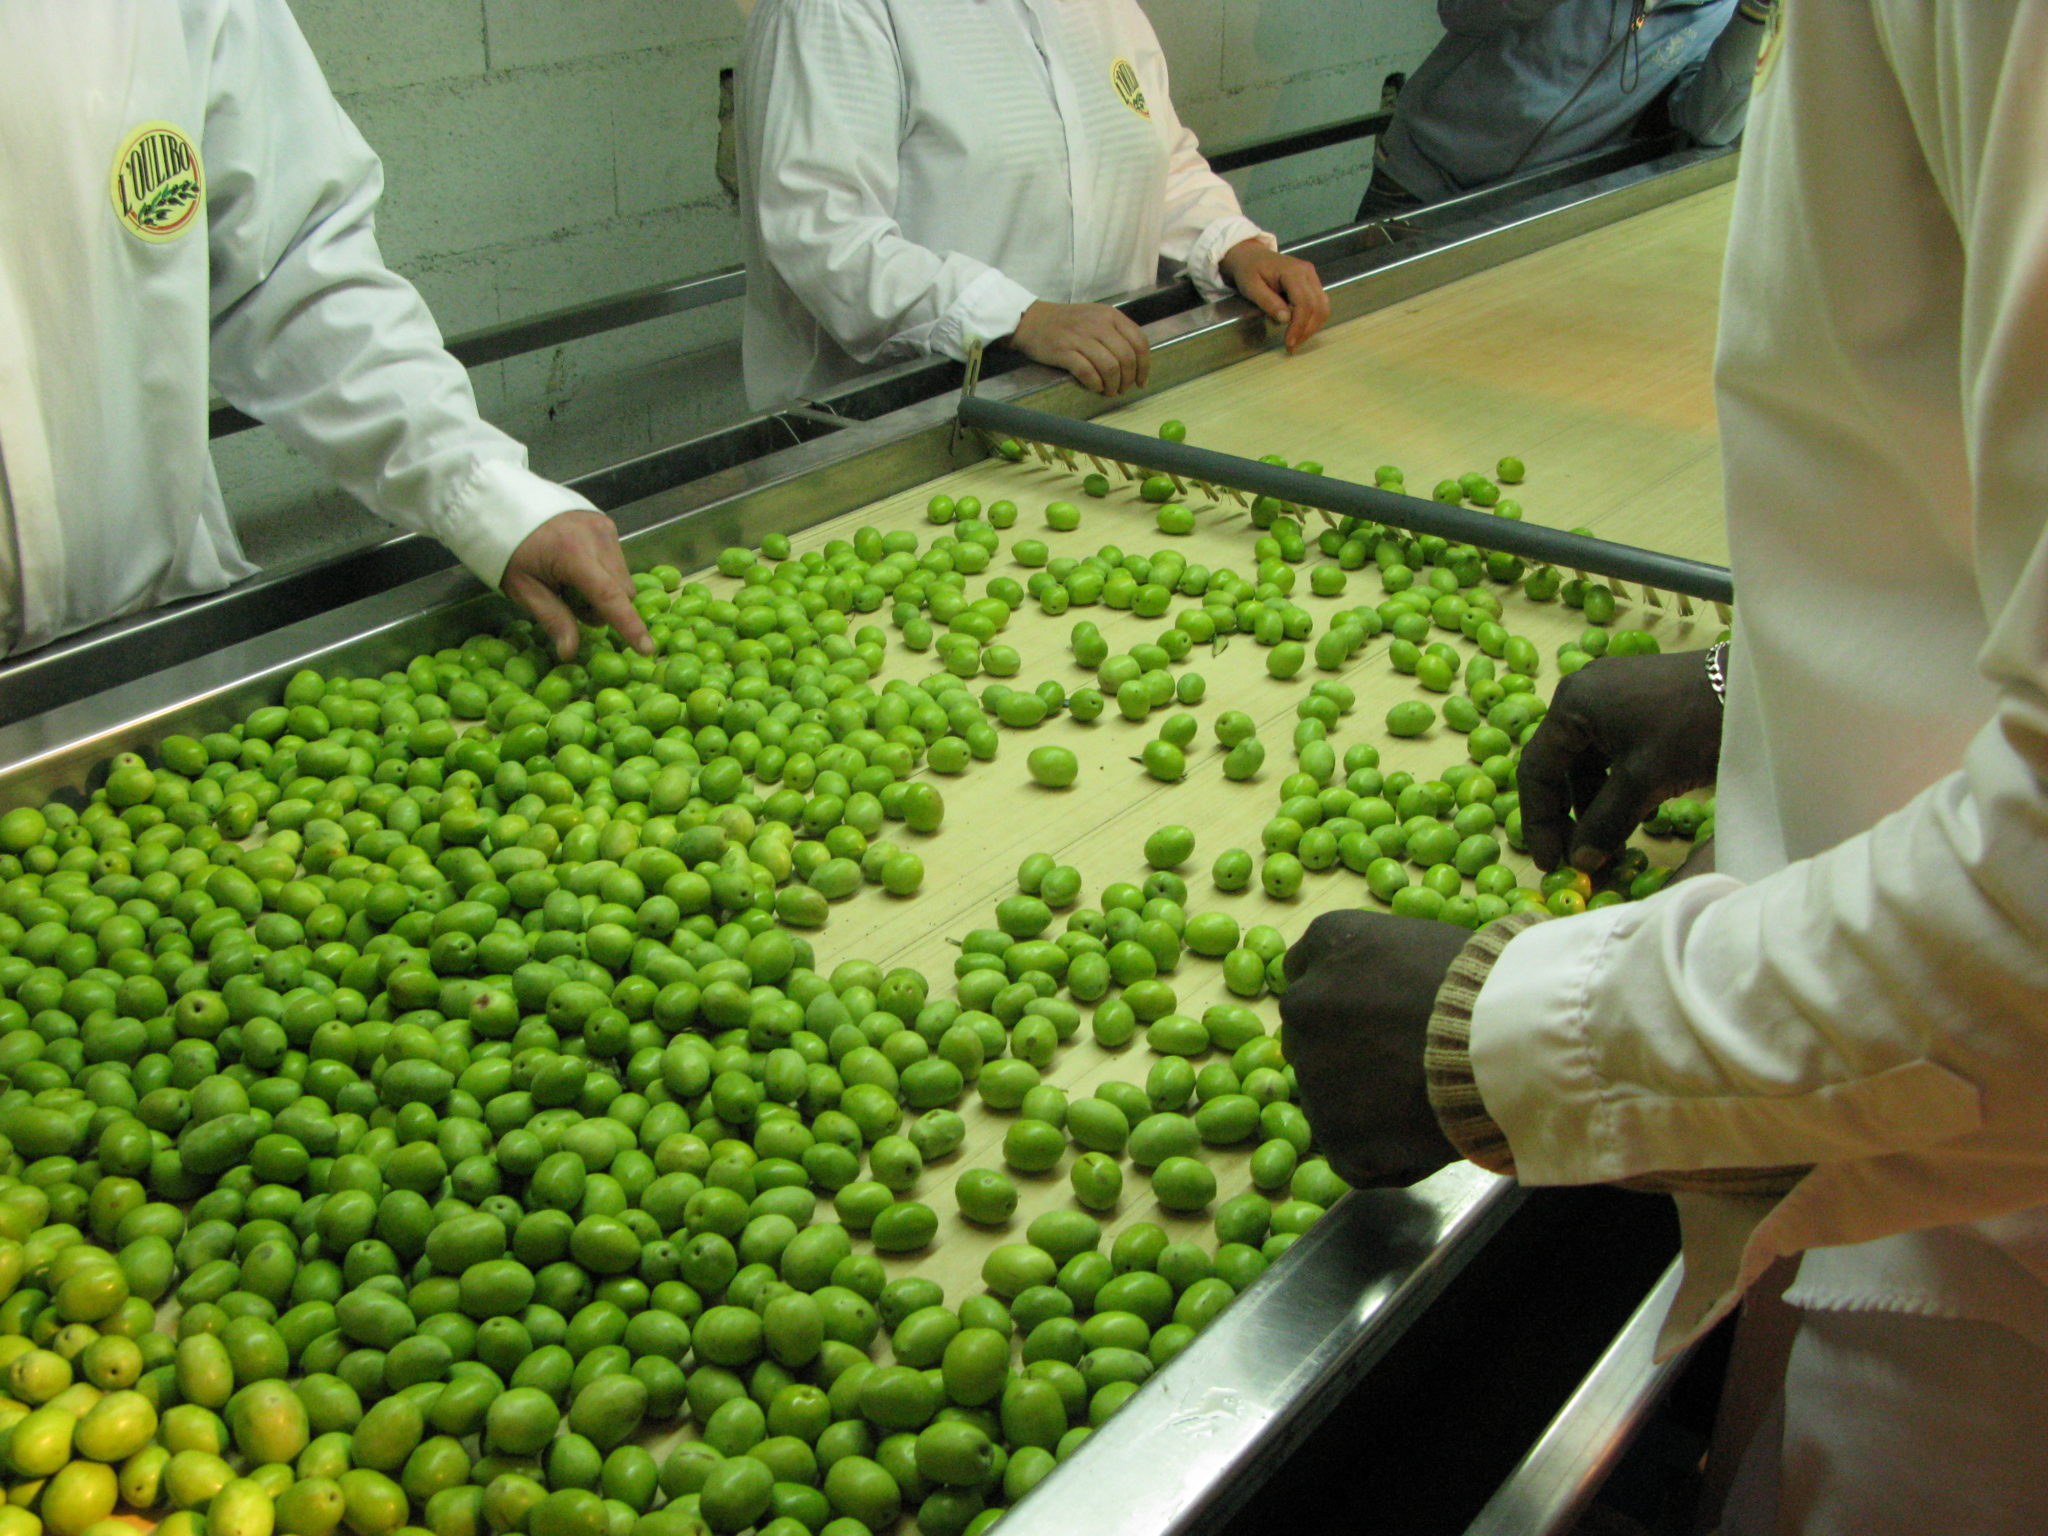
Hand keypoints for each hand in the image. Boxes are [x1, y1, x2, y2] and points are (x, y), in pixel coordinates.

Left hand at [501, 508, 653, 661]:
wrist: (505, 506)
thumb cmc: (509, 551)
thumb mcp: (523, 590)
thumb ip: (553, 619)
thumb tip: (571, 652)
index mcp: (572, 554)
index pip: (609, 596)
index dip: (629, 626)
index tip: (647, 649)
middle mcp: (596, 537)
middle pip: (622, 591)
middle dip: (605, 608)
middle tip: (572, 604)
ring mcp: (604, 527)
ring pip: (623, 577)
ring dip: (606, 591)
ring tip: (573, 583)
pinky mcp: (606, 523)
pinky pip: (617, 561)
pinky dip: (604, 573)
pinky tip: (578, 567)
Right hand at [1008, 301, 1149, 395]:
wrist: (1031, 320)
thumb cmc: (1066, 323)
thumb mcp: (1095, 318)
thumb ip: (1115, 334)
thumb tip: (1135, 363)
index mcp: (1110, 316)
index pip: (1139, 342)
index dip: (1144, 366)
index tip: (1141, 381)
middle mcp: (1098, 324)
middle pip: (1126, 357)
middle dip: (1128, 379)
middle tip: (1122, 389)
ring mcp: (1080, 337)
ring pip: (1110, 367)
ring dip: (1113, 385)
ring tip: (1109, 391)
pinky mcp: (1064, 350)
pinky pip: (1088, 372)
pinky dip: (1095, 384)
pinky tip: (1094, 387)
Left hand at [1219, 240, 1330, 352]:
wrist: (1251, 256)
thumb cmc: (1249, 271)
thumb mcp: (1251, 287)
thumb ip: (1268, 302)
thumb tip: (1285, 319)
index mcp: (1293, 271)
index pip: (1304, 303)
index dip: (1298, 326)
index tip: (1289, 343)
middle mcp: (1307, 272)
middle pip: (1317, 306)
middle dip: (1307, 330)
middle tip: (1292, 346)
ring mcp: (1312, 276)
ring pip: (1323, 306)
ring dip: (1312, 327)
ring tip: (1296, 340)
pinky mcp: (1312, 282)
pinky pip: (1319, 303)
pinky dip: (1313, 319)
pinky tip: (1300, 329)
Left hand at [1280, 910, 1470, 1188]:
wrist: (1515, 1039)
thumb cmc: (1489, 984)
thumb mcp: (1423, 943)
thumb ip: (1379, 967)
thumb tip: (1376, 995)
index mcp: (1329, 943)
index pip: (1310, 973)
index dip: (1349, 1002)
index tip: (1381, 1018)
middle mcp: (1304, 1002)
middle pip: (1312, 1036)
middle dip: (1349, 1052)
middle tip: (1407, 1065)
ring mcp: (1312, 1071)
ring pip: (1330, 1096)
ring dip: (1367, 1104)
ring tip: (1427, 1102)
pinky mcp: (1335, 1133)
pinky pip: (1352, 1152)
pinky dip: (1384, 1154)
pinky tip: (1426, 1136)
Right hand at [1517, 650, 1722, 874]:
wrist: (1754, 688)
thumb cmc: (1689, 728)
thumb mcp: (1644, 780)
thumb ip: (1605, 823)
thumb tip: (1580, 863)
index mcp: (1571, 704)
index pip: (1536, 769)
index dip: (1539, 821)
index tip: (1549, 861)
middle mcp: (1584, 694)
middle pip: (1563, 766)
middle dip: (1572, 815)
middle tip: (1580, 856)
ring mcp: (1613, 695)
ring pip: (1591, 761)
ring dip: (1598, 803)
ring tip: (1612, 840)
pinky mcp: (1641, 701)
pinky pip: (1615, 749)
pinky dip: (1620, 784)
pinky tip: (1639, 812)